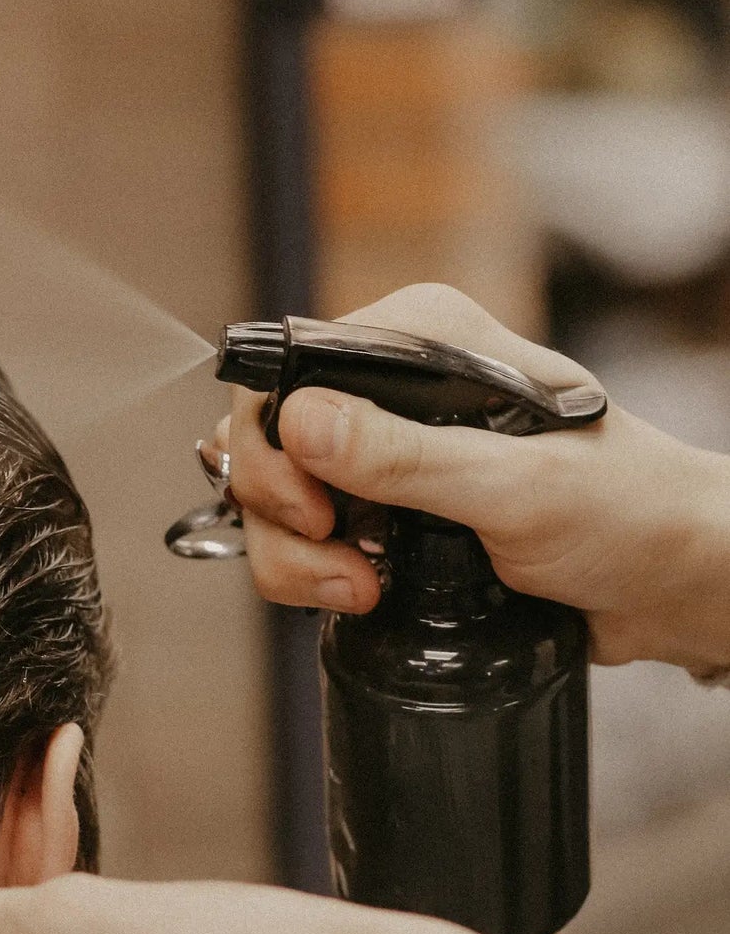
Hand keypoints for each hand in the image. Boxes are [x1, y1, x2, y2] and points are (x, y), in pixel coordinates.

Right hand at [222, 283, 729, 671]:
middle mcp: (394, 391)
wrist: (665, 582)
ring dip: (296, 557)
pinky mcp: (379, 513)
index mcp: (428, 342)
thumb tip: (301, 420)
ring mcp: (382, 457)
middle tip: (335, 550)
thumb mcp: (515, 488)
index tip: (312, 504)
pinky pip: (299, 540)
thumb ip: (406, 457)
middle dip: (283, 510)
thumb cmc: (626, 514)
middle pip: (266, 437)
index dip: (276, 439)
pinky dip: (311, 576)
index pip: (294, 364)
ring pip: (274, 498)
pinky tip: (363, 592)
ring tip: (362, 587)